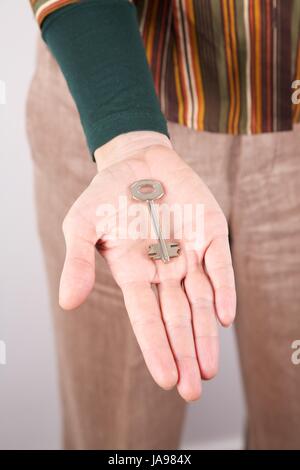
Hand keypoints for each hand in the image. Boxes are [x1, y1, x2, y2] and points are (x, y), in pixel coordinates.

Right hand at [59, 131, 235, 400]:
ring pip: (201, 301)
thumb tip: (67, 303)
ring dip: (205, 335)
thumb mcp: (82, 224)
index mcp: (134, 272)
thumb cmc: (106, 194)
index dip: (156, 347)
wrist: (136, 160)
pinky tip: (223, 317)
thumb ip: (77, 262)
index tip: (166, 379)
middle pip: (177, 318)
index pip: (146, 318)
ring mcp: (189, 252)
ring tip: (207, 370)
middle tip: (192, 390)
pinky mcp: (211, 232)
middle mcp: (164, 269)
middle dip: (184, 353)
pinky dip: (223, 289)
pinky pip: (219, 265)